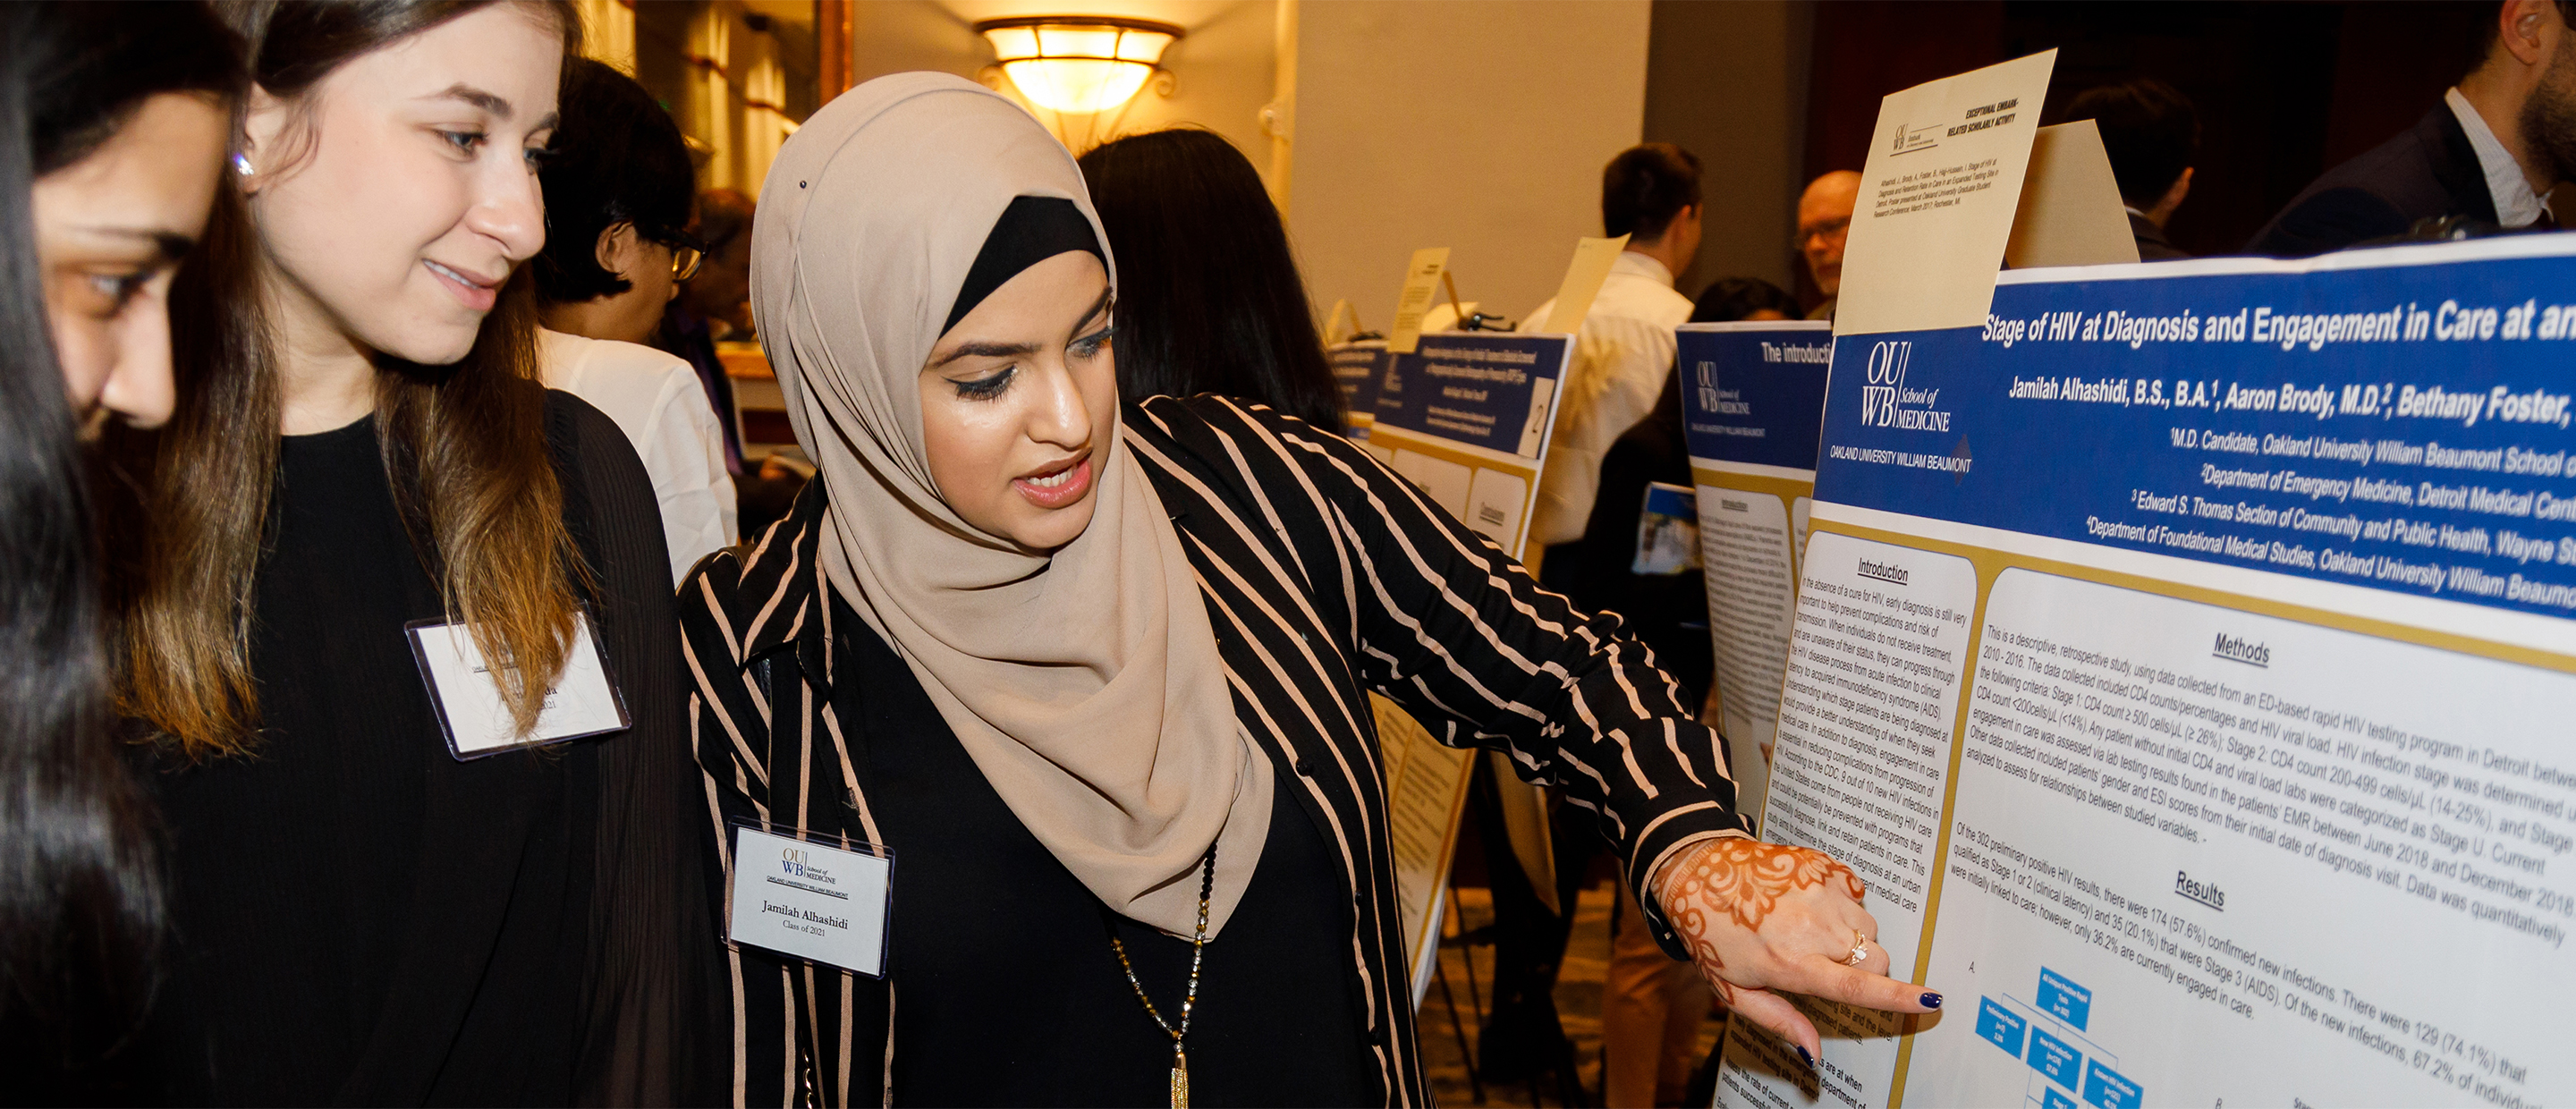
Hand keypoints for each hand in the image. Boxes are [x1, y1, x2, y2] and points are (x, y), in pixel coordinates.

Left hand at [1650, 836, 1940, 1061]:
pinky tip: (1811, 906)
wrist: (1696, 871)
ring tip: (1809, 931)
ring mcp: (1820, 892)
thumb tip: (1813, 1054)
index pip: (1858, 987)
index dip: (1899, 998)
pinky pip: (1858, 894)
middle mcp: (1812, 927)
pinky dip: (1844, 905)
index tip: (1932, 1002)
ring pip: (1869, 928)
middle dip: (1867, 970)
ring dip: (1852, 937)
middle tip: (1827, 965)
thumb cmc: (1713, 935)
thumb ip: (1779, 1020)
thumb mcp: (1735, 990)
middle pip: (1876, 959)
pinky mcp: (1823, 865)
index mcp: (1792, 962)